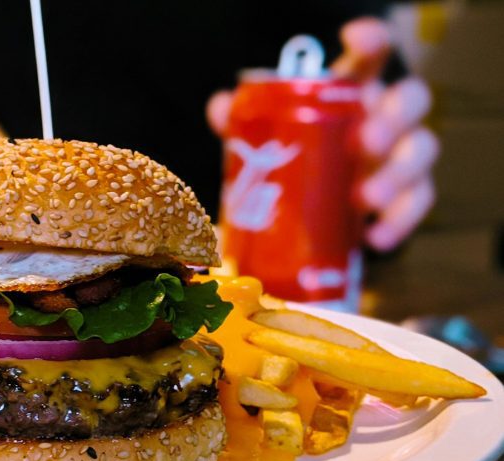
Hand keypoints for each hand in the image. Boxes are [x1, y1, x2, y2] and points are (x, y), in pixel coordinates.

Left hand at [207, 18, 437, 251]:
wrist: (308, 214)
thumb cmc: (294, 159)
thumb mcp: (265, 141)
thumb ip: (243, 123)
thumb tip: (222, 108)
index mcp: (354, 91)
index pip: (372, 55)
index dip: (370, 41)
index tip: (353, 39)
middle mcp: (387, 116)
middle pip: (412, 99)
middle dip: (393, 118)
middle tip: (364, 142)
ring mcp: (402, 154)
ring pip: (422, 150)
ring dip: (397, 173)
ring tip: (363, 198)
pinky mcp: (407, 195)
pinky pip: (417, 204)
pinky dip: (399, 221)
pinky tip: (374, 237)